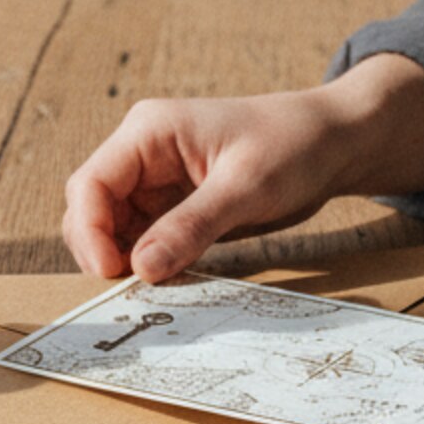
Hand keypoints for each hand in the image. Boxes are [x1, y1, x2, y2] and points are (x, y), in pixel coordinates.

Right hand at [63, 92, 346, 282]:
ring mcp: (156, 180)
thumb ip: (191, 226)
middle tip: (129, 291)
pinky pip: (145, 238)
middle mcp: (143, 153)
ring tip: (154, 288)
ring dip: (124, 260)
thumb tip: (140, 269)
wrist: (334, 141)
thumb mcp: (245, 187)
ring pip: (113, 228)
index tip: (112, 274)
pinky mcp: (175, 205)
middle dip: (101, 249)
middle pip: (92, 208)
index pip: (90, 184)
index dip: (90, 232)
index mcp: (148, 132)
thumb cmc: (293, 146)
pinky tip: (169, 280)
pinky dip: (150, 262)